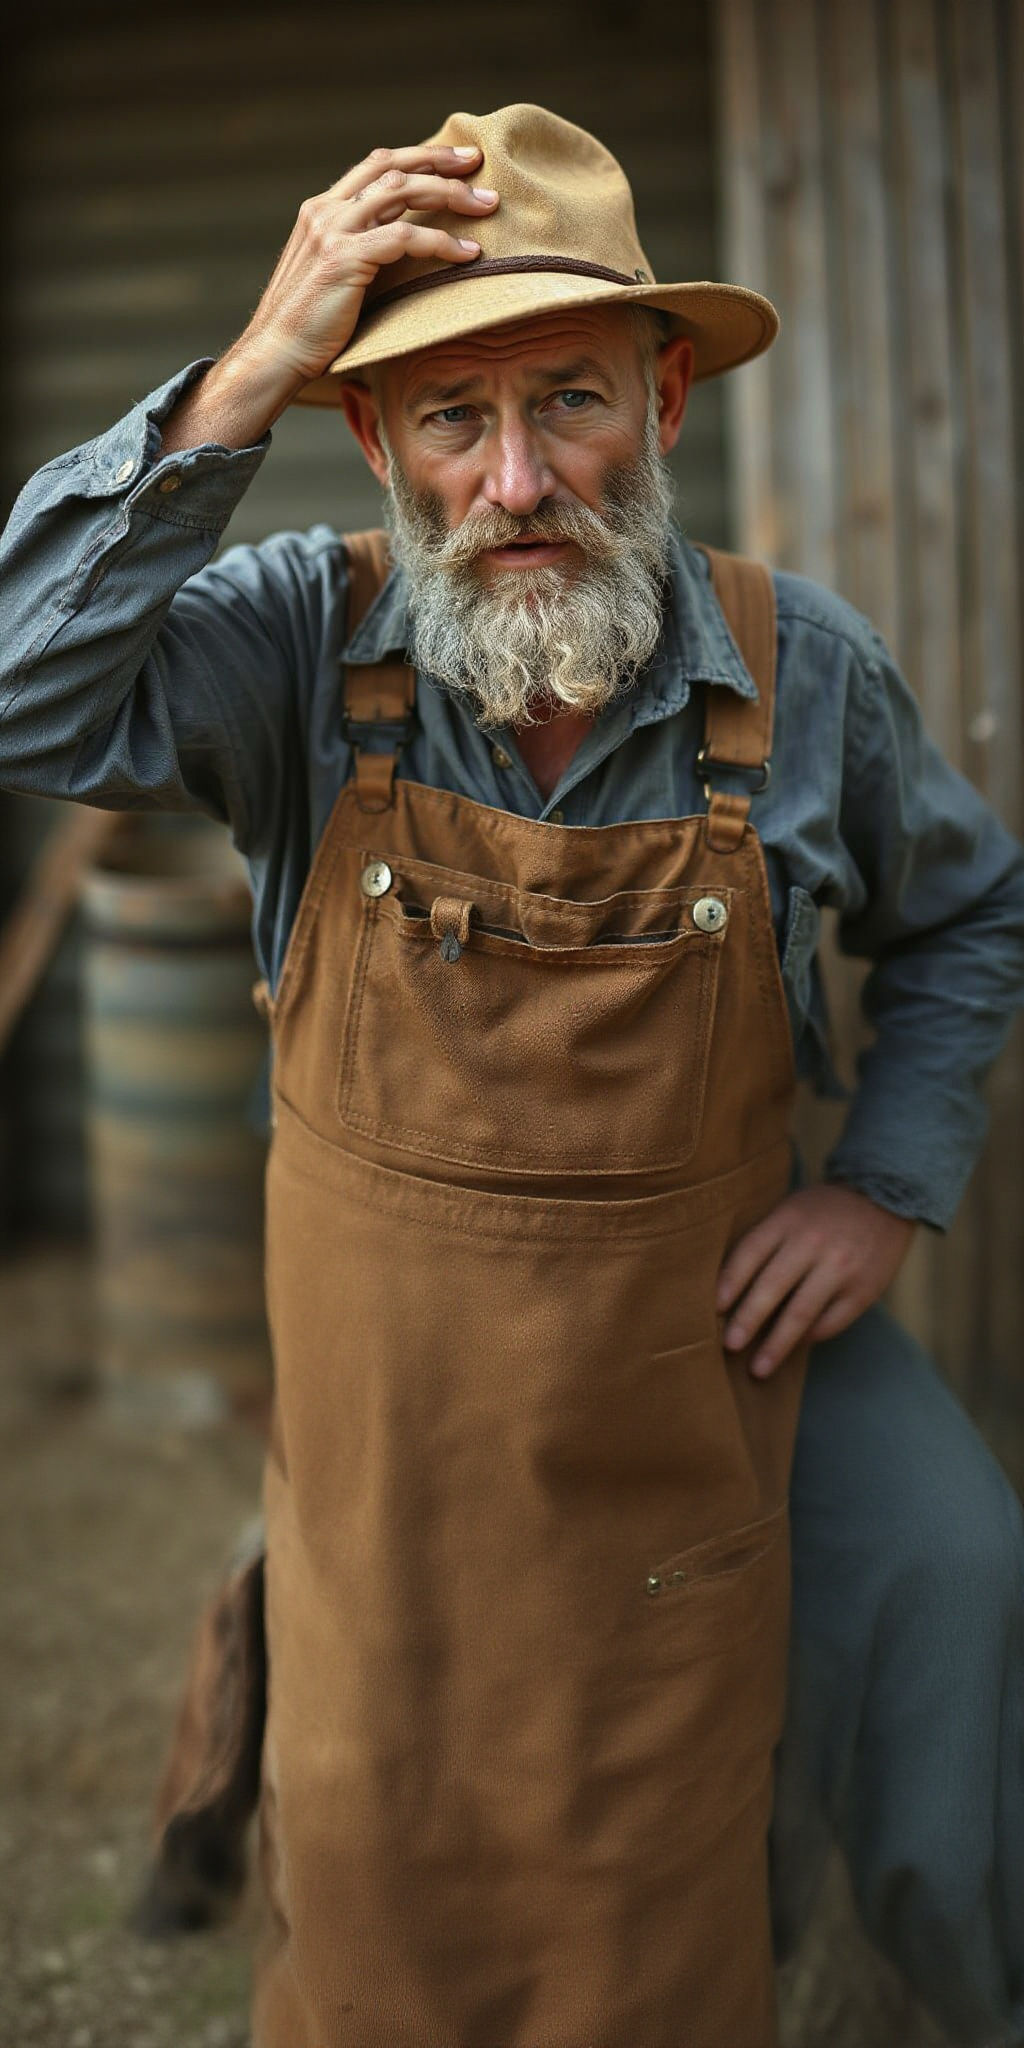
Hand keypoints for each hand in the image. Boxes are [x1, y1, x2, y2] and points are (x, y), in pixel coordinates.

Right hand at [158, 144, 499, 455]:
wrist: (275, 354)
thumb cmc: (308, 327)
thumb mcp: (332, 277)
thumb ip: (358, 252)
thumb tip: (399, 251)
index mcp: (321, 210)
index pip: (375, 166)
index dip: (417, 157)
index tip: (455, 161)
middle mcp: (325, 211)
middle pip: (391, 167)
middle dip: (439, 160)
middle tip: (478, 163)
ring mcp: (333, 230)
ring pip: (402, 192)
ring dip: (449, 194)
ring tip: (485, 205)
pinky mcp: (345, 258)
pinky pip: (406, 238)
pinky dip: (442, 242)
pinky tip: (467, 254)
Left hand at [715, 1184, 916, 1377]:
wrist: (886, 1198)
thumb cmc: (823, 1212)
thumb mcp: (791, 1211)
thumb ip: (766, 1241)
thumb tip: (729, 1290)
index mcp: (788, 1220)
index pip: (751, 1252)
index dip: (730, 1282)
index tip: (715, 1309)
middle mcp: (813, 1243)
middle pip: (773, 1286)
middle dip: (748, 1320)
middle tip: (729, 1346)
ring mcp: (841, 1268)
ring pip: (802, 1312)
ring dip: (778, 1344)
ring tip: (759, 1368)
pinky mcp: (864, 1290)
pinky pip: (831, 1322)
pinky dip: (810, 1337)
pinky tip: (795, 1346)